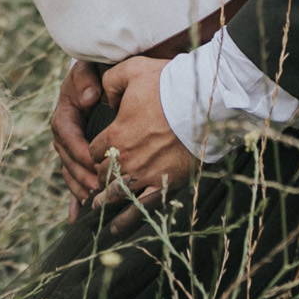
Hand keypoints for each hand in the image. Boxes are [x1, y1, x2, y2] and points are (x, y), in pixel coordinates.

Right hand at [52, 60, 103, 218]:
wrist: (105, 76)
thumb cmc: (98, 70)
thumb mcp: (89, 68)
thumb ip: (86, 79)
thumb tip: (90, 98)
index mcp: (65, 113)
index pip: (66, 133)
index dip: (78, 149)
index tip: (94, 162)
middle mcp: (65, 133)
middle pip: (66, 158)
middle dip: (81, 175)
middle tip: (98, 189)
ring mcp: (72, 147)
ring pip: (70, 171)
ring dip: (79, 188)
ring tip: (93, 203)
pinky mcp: (81, 157)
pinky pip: (76, 178)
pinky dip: (75, 198)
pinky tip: (78, 217)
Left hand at [88, 56, 201, 232]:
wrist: (205, 101)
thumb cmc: (168, 83)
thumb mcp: (131, 70)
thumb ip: (110, 82)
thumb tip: (103, 97)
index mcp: (116, 134)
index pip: (93, 152)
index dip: (93, 154)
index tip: (97, 154)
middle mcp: (128, 159)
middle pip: (103, 175)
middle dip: (98, 177)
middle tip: (95, 182)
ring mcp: (147, 174)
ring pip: (117, 195)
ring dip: (105, 202)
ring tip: (96, 210)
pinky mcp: (167, 184)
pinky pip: (142, 208)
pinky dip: (127, 219)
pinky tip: (116, 229)